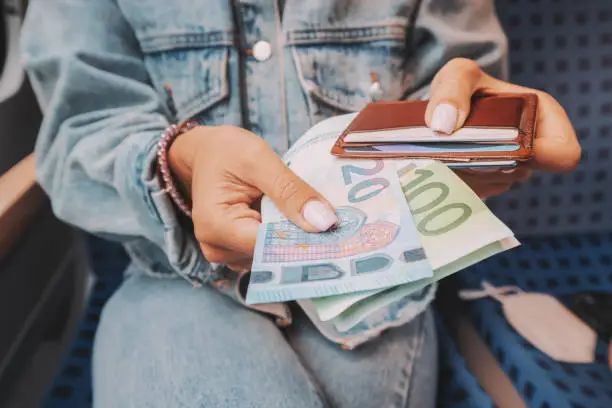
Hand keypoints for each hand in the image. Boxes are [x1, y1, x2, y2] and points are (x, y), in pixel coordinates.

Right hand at [168, 125, 336, 271]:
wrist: (205, 153)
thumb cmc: (225, 151)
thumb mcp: (259, 160)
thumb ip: (290, 191)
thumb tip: (325, 222)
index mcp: (216, 226)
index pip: (269, 247)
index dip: (305, 241)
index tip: (339, 233)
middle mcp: (218, 248)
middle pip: (273, 255)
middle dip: (304, 239)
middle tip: (338, 223)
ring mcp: (227, 253)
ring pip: (274, 255)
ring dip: (296, 237)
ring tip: (316, 216)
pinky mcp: (238, 251)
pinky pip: (269, 250)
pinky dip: (287, 236)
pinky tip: (300, 220)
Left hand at [425, 58, 580, 198]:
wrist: (441, 106)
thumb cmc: (461, 86)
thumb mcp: (457, 74)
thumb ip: (451, 90)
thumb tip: (443, 125)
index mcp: (542, 117)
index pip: (563, 154)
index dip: (540, 157)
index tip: (502, 147)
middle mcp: (531, 150)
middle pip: (518, 173)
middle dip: (485, 162)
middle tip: (454, 144)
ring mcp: (507, 172)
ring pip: (491, 185)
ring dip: (464, 171)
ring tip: (443, 148)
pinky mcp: (484, 187)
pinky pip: (471, 193)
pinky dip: (453, 179)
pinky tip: (438, 161)